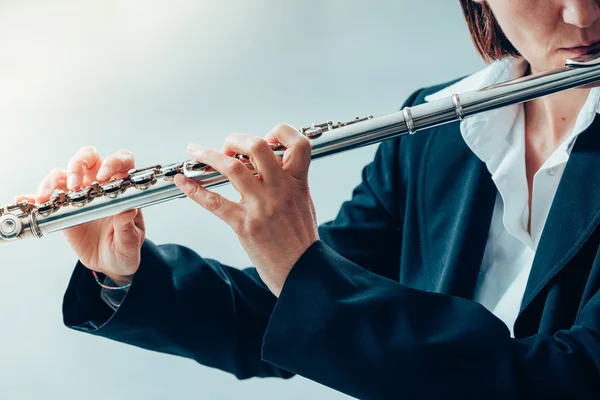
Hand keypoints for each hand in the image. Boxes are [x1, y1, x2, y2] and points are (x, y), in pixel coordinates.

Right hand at [14, 146, 145, 284]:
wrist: (109, 263)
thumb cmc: (125, 248)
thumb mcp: (131, 241)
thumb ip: (128, 226)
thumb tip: (128, 211)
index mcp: (123, 188)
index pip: (122, 161)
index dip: (113, 162)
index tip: (103, 176)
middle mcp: (100, 186)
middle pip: (88, 158)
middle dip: (78, 164)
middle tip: (74, 185)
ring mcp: (79, 195)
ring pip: (63, 174)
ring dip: (51, 181)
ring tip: (45, 197)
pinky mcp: (63, 208)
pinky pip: (46, 198)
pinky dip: (33, 197)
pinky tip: (27, 201)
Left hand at [174, 124, 318, 296]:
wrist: (303, 272)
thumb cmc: (302, 242)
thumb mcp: (304, 204)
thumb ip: (290, 183)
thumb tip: (273, 168)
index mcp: (297, 183)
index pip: (298, 143)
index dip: (281, 132)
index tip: (266, 137)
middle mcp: (280, 189)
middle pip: (257, 146)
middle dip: (235, 140)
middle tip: (227, 146)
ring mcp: (262, 206)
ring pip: (231, 168)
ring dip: (208, 155)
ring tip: (195, 151)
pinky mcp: (245, 225)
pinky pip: (214, 201)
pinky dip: (194, 189)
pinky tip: (183, 182)